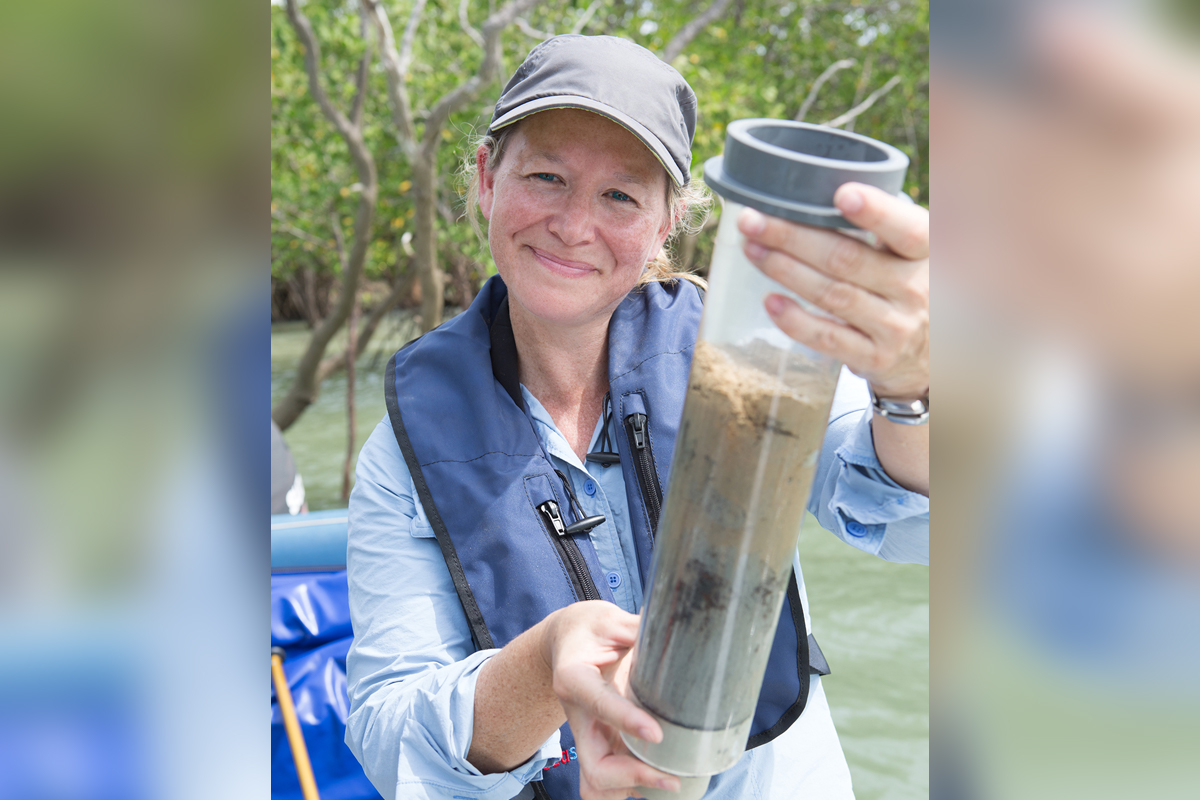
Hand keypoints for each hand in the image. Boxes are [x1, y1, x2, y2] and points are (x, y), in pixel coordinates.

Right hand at [543, 602, 680, 799]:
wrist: (565, 641)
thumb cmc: (590, 628)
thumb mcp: (611, 619)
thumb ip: (640, 627)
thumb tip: (681, 629)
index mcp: (575, 677)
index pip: (600, 704)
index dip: (626, 721)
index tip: (657, 734)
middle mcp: (577, 715)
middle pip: (595, 765)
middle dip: (633, 777)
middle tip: (672, 777)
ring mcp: (587, 735)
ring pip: (595, 783)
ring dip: (629, 789)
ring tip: (668, 782)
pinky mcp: (597, 744)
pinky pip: (605, 780)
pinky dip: (629, 788)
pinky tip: (657, 780)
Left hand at [738, 183, 928, 398]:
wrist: (935, 352)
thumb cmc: (912, 282)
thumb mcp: (917, 250)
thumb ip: (887, 222)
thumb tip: (815, 189)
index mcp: (929, 251)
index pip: (907, 230)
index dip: (876, 212)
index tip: (842, 195)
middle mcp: (916, 288)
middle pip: (847, 259)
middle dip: (793, 237)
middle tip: (753, 221)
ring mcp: (896, 326)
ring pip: (831, 294)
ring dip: (784, 270)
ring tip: (752, 249)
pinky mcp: (874, 356)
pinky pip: (827, 338)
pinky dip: (795, 320)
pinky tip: (770, 300)